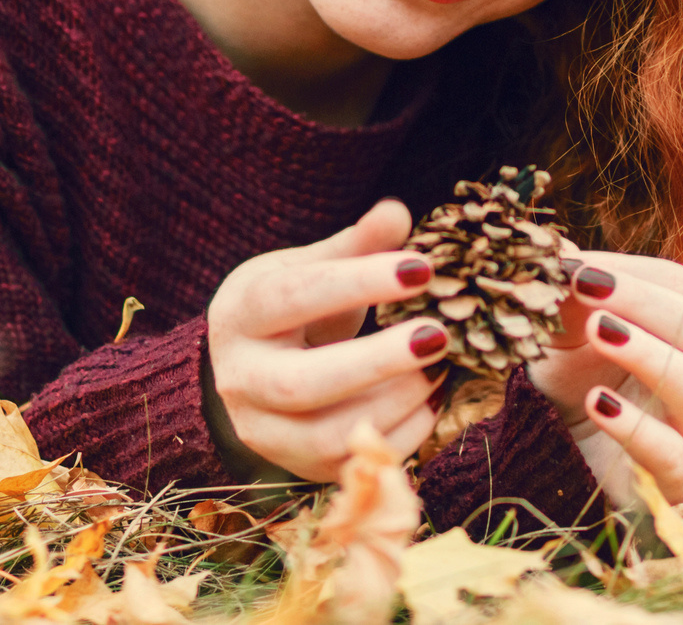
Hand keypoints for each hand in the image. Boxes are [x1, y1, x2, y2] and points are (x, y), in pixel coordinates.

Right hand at [204, 200, 448, 481]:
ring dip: (396, 403)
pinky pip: (354, 464)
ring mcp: (266, 433)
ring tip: (441, 367)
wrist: (251, 370)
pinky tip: (432, 400)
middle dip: (377, 362)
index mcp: (241, 315)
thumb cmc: (290, 307)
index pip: (294, 297)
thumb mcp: (310, 266)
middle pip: (302, 383)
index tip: (422, 268)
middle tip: (439, 335)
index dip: (358, 283)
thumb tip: (397, 214)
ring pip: (328, 436)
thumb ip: (355, 244)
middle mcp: (241, 380)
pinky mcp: (299, 468)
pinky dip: (403, 435)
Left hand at [527, 250, 682, 507]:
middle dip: (647, 308)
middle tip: (589, 293)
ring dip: (649, 357)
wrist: (555, 443)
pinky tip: (598, 403)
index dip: (635, 279)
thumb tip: (557, 252)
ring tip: (598, 334)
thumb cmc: (573, 372)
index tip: (578, 271)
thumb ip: (570, 286)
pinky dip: (638, 429)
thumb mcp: (566, 323)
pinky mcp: (679, 481)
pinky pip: (674, 458)